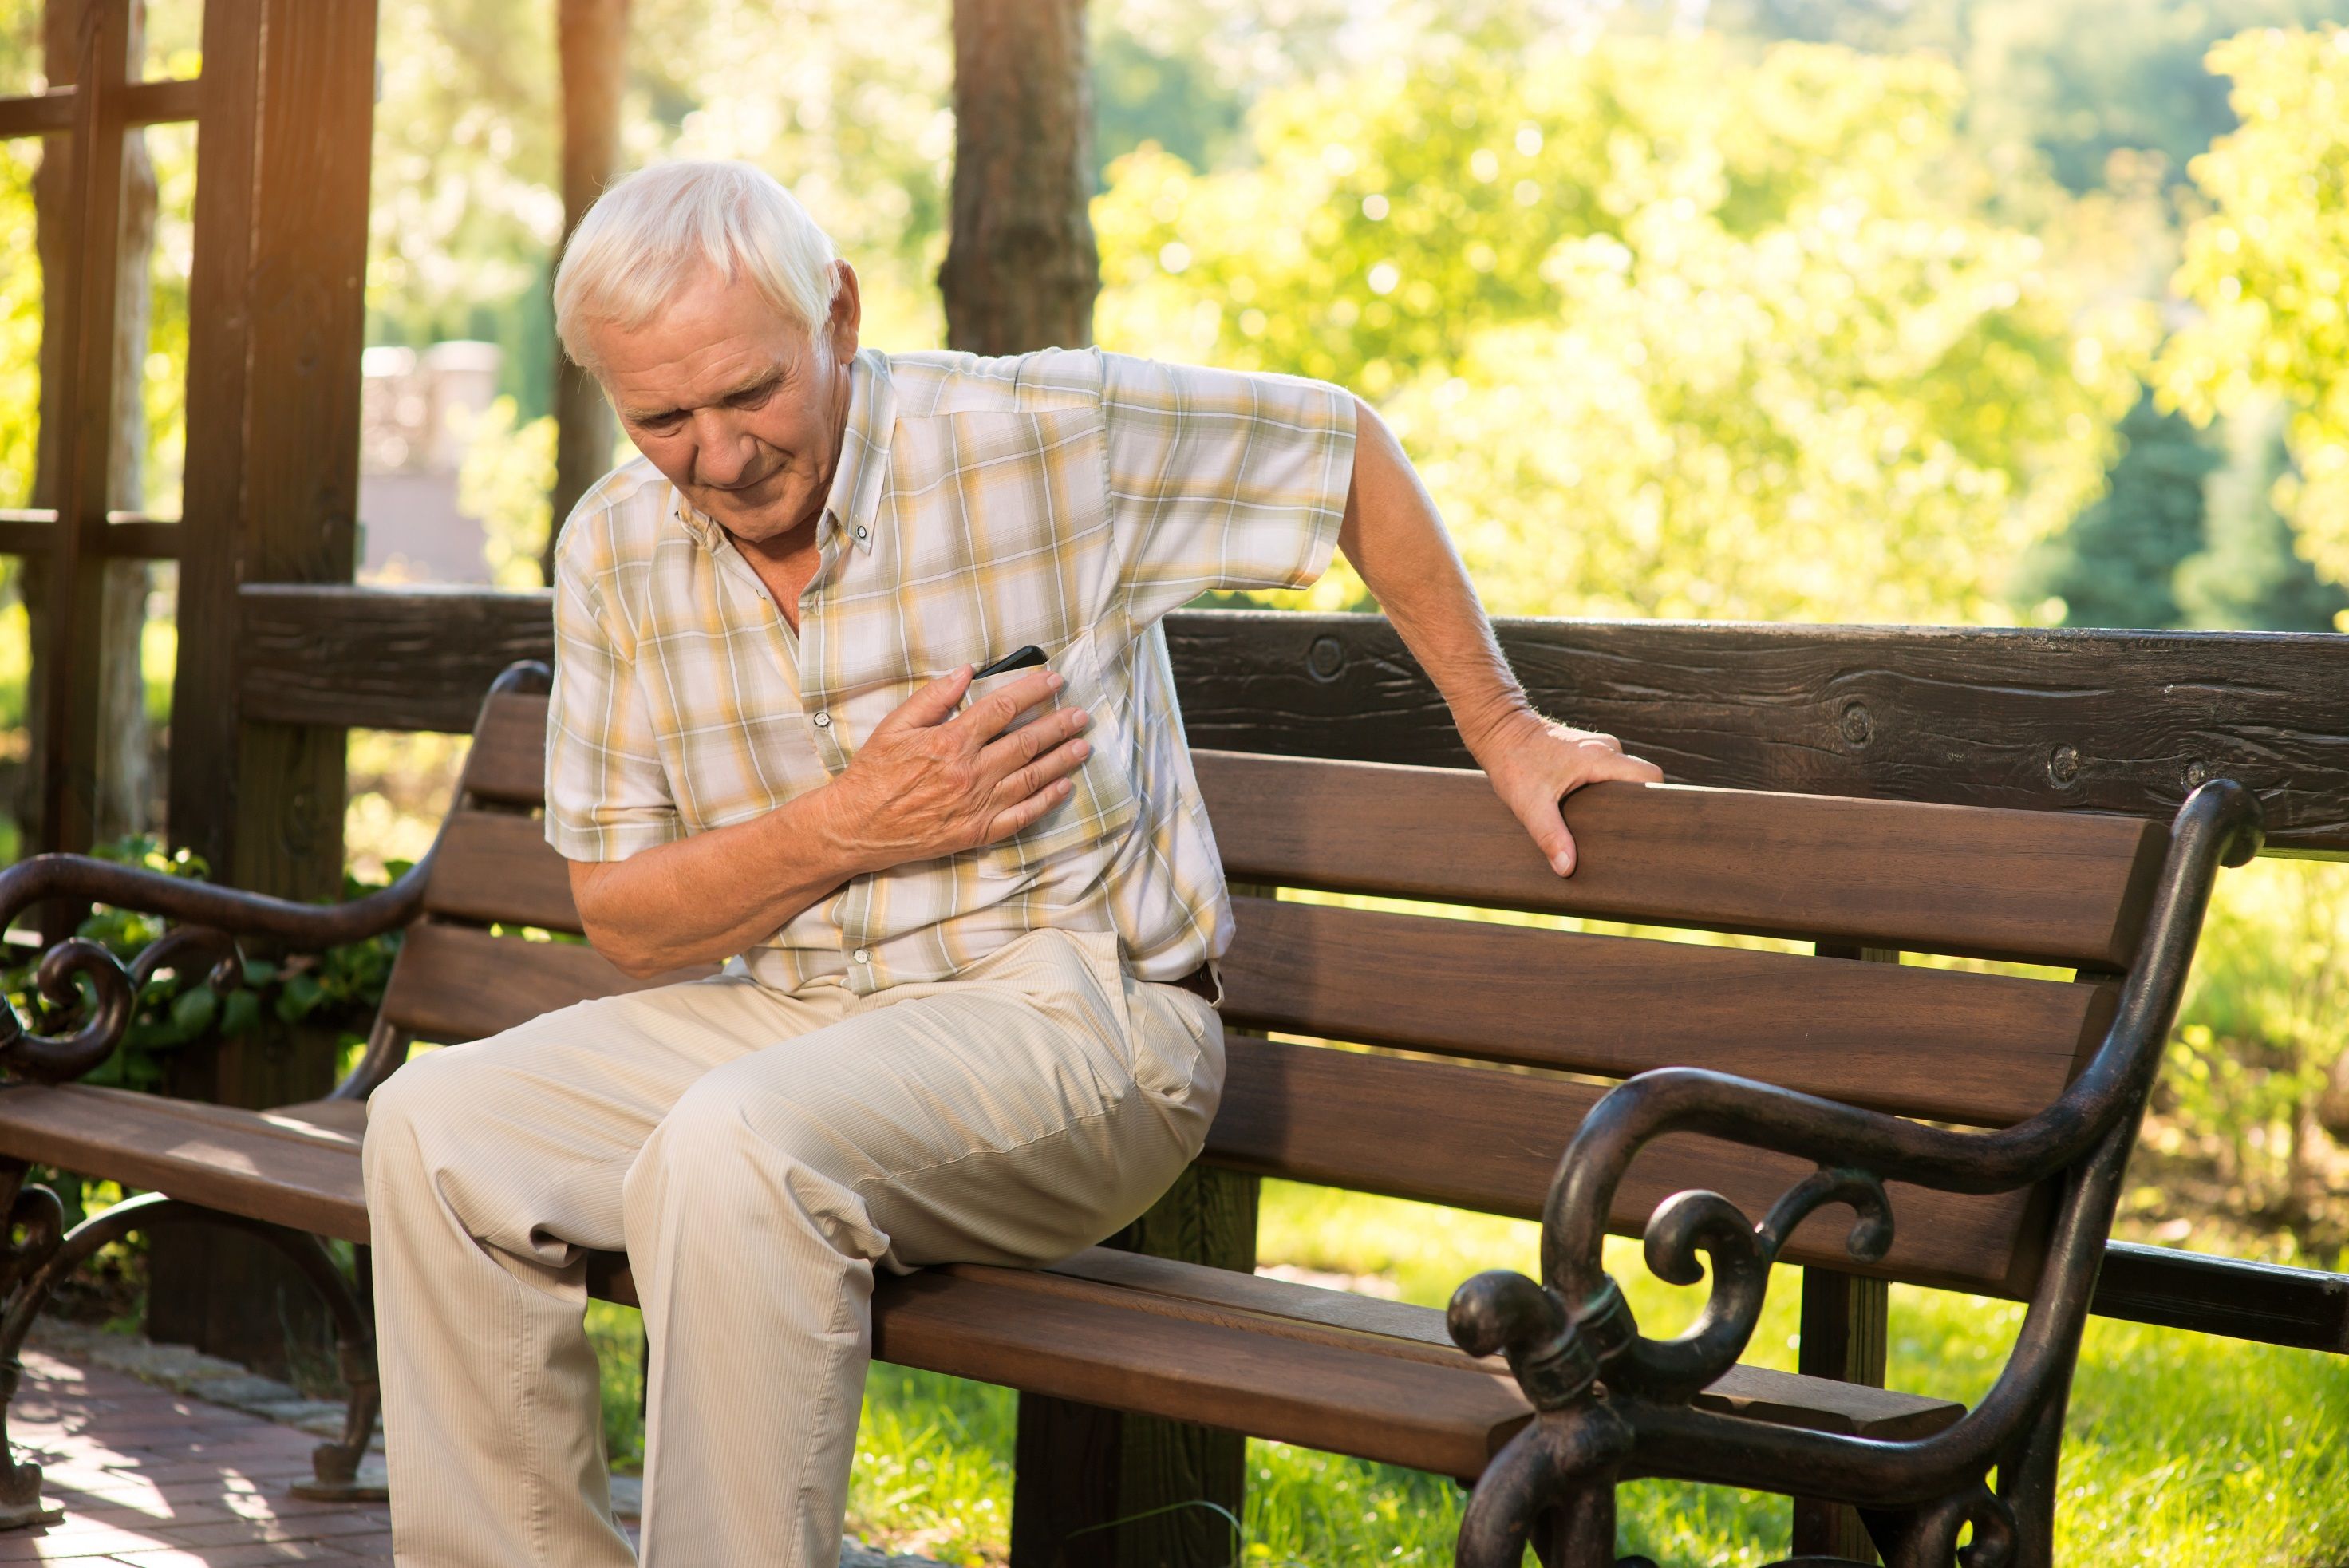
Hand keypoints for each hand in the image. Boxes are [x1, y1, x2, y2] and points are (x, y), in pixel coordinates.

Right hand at [821, 666, 1092, 871]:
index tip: (1054, 680)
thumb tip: (966, 671)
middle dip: (1058, 725)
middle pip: (1026, 742)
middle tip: (1081, 714)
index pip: (1003, 708)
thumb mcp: (895, 726)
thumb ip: (933, 697)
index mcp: (950, 742)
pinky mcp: (978, 832)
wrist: (856, 827)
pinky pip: (1021, 815)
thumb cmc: (873, 774)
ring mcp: (977, 805)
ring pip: (1031, 778)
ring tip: (1083, 745)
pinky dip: (1046, 801)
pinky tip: (1064, 787)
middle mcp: (970, 773)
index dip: (1033, 691)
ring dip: (1061, 760)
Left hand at [1470, 709, 1662, 876]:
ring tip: (1605, 825)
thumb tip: (1567, 868)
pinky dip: (1604, 790)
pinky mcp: (1585, 751)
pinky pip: (1607, 772)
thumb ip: (1550, 836)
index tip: (1647, 825)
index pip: (1650, 777)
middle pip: (1640, 780)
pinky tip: (1591, 811)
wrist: (1499, 730)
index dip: (1656, 800)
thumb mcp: (1530, 805)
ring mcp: (1597, 747)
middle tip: (1624, 834)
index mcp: (1601, 758)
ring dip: (1617, 798)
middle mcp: (1605, 748)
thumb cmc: (1513, 762)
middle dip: (1636, 805)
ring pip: (1622, 777)